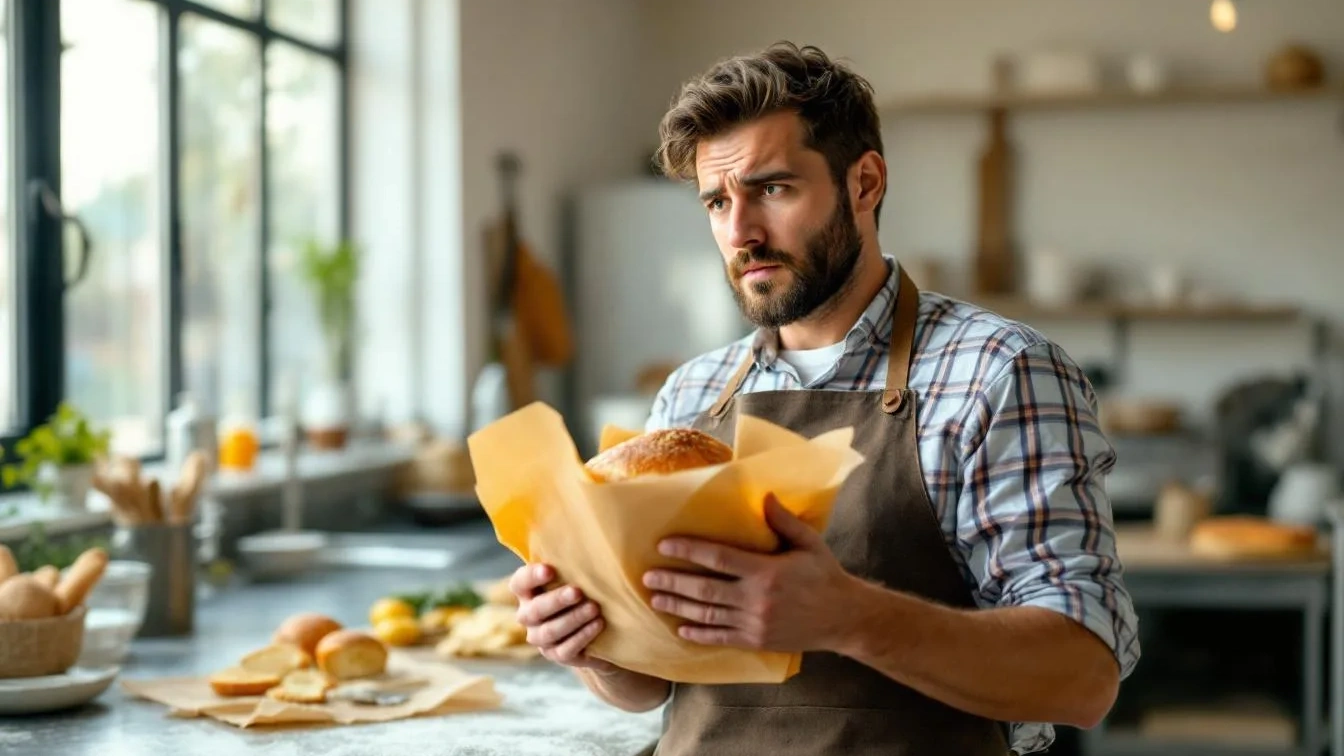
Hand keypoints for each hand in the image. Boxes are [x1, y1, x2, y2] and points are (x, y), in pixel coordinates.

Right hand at [510, 562, 615, 671]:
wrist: (602, 631)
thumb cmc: (585, 593)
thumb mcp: (577, 576)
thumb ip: (572, 562)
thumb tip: (585, 533)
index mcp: (528, 592)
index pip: (519, 583)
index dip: (531, 577)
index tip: (550, 570)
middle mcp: (529, 616)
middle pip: (534, 610)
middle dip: (556, 600)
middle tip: (578, 592)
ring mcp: (541, 639)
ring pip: (549, 632)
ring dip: (572, 619)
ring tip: (594, 608)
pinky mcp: (557, 655)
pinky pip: (565, 650)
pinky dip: (582, 637)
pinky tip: (598, 625)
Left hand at [642, 493, 856, 652]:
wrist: (844, 618)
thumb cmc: (825, 576)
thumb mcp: (809, 543)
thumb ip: (784, 520)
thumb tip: (764, 495)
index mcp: (766, 572)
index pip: (718, 559)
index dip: (689, 551)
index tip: (664, 545)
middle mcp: (756, 599)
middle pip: (704, 589)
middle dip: (673, 581)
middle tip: (647, 576)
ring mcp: (754, 623)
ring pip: (707, 615)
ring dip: (678, 607)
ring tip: (655, 599)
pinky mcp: (756, 641)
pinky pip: (721, 638)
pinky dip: (698, 634)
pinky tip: (680, 630)